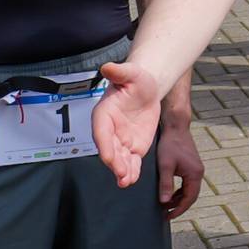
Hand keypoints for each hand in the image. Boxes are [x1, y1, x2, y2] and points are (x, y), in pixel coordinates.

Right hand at [93, 59, 164, 187]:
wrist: (147, 88)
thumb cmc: (136, 79)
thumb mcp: (131, 73)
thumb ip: (120, 72)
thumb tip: (107, 67)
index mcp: (103, 114)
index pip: (101, 133)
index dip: (104, 146)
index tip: (108, 158)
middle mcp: (109, 130)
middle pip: (109, 150)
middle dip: (115, 164)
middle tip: (122, 175)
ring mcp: (120, 140)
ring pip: (119, 159)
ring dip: (122, 171)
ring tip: (127, 181)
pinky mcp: (133, 146)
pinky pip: (131, 161)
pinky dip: (132, 171)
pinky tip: (132, 180)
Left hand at [156, 126, 204, 218]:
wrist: (176, 127)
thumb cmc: (169, 145)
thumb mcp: (165, 166)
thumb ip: (166, 184)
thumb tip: (164, 202)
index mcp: (195, 174)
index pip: (189, 198)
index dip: (179, 210)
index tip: (168, 217)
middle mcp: (199, 173)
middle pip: (191, 196)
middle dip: (179, 206)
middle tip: (165, 214)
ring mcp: (196, 169)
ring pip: (189, 190)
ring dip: (179, 199)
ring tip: (165, 206)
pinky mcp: (192, 166)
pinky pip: (188, 183)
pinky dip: (179, 191)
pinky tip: (170, 193)